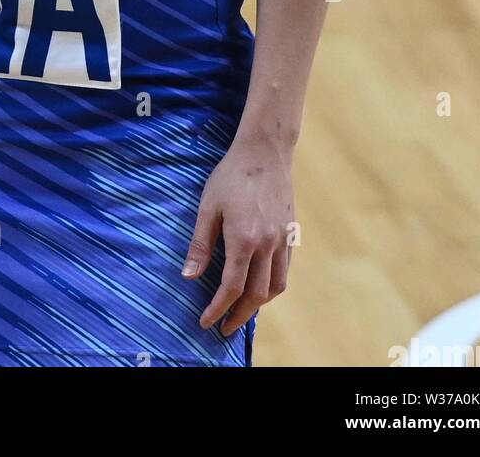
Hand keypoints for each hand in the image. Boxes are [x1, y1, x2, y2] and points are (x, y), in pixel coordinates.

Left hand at [181, 133, 294, 335]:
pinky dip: (273, 286)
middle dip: (239, 315)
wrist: (266, 152)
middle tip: (224, 327)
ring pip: (275, 286)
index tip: (206, 322)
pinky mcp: (291, 234)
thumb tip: (189, 277)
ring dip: (258, 304)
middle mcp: (267, 245)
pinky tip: (260, 285)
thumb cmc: (232, 176)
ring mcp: (282, 240)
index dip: (217, 308)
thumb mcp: (208, 206)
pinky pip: (285, 271)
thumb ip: (200, 244)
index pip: (231, 287)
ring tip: (241, 311)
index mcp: (243, 239)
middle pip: (256, 294)